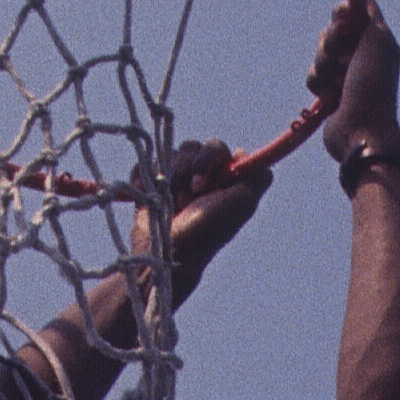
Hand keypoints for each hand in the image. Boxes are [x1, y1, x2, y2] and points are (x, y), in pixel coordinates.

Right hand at [143, 133, 266, 286]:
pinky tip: (147, 195)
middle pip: (191, 148)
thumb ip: (257, 176)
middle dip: (186, 171)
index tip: (203, 183)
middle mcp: (200, 178)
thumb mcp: (243, 202)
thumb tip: (243, 153)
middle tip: (187, 198)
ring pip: (169, 156)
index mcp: (222, 179)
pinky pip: (145, 165)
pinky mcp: (150, 186)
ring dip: (168, 178)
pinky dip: (143, 178)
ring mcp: (175, 181)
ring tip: (169, 204)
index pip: (216, 148)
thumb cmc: (207, 230)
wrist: (167, 251)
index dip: (208, 160)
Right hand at [309, 0, 399, 171]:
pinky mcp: (330, 93)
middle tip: (341, 60)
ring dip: (323, 68)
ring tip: (336, 85)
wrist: (360, 129)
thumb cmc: (373, 87)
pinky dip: (319, 86)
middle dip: (329, 45)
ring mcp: (345, 75)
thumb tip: (362, 0)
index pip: (352, 15)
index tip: (339, 21)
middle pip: (331, 34)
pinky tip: (331, 99)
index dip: (342, 16)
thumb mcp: (379, 44)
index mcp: (376, 41)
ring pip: (319, 56)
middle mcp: (361, 56)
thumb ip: (371, 18)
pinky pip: (313, 78)